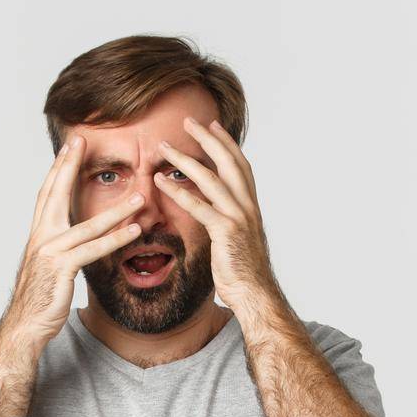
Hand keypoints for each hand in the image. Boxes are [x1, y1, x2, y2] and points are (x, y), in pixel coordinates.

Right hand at [4, 135, 145, 346]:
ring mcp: (50, 252)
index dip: (58, 168)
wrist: (25, 325)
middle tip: (82, 141)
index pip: (47, 193)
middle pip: (57, 194)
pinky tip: (134, 231)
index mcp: (38, 234)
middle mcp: (41, 237)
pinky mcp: (62, 268)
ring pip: (87, 224)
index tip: (69, 146)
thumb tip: (71, 236)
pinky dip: (115, 239)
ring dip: (116, 209)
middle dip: (70, 166)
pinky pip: (94, 249)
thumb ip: (59, 247)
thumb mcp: (48, 266)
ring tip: (139, 196)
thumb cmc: (39, 298)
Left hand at [153, 117, 277, 308]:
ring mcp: (239, 218)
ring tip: (165, 148)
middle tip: (189, 122)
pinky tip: (160, 182)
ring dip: (186, 160)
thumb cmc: (244, 273)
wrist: (256, 294)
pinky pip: (199, 206)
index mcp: (251, 207)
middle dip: (208, 139)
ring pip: (211, 179)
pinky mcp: (226, 232)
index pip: (240, 166)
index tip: (213, 126)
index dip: (227, 144)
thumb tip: (217, 217)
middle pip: (229, 162)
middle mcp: (248, 207)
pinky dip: (178, 192)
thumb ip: (228, 222)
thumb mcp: (238, 241)